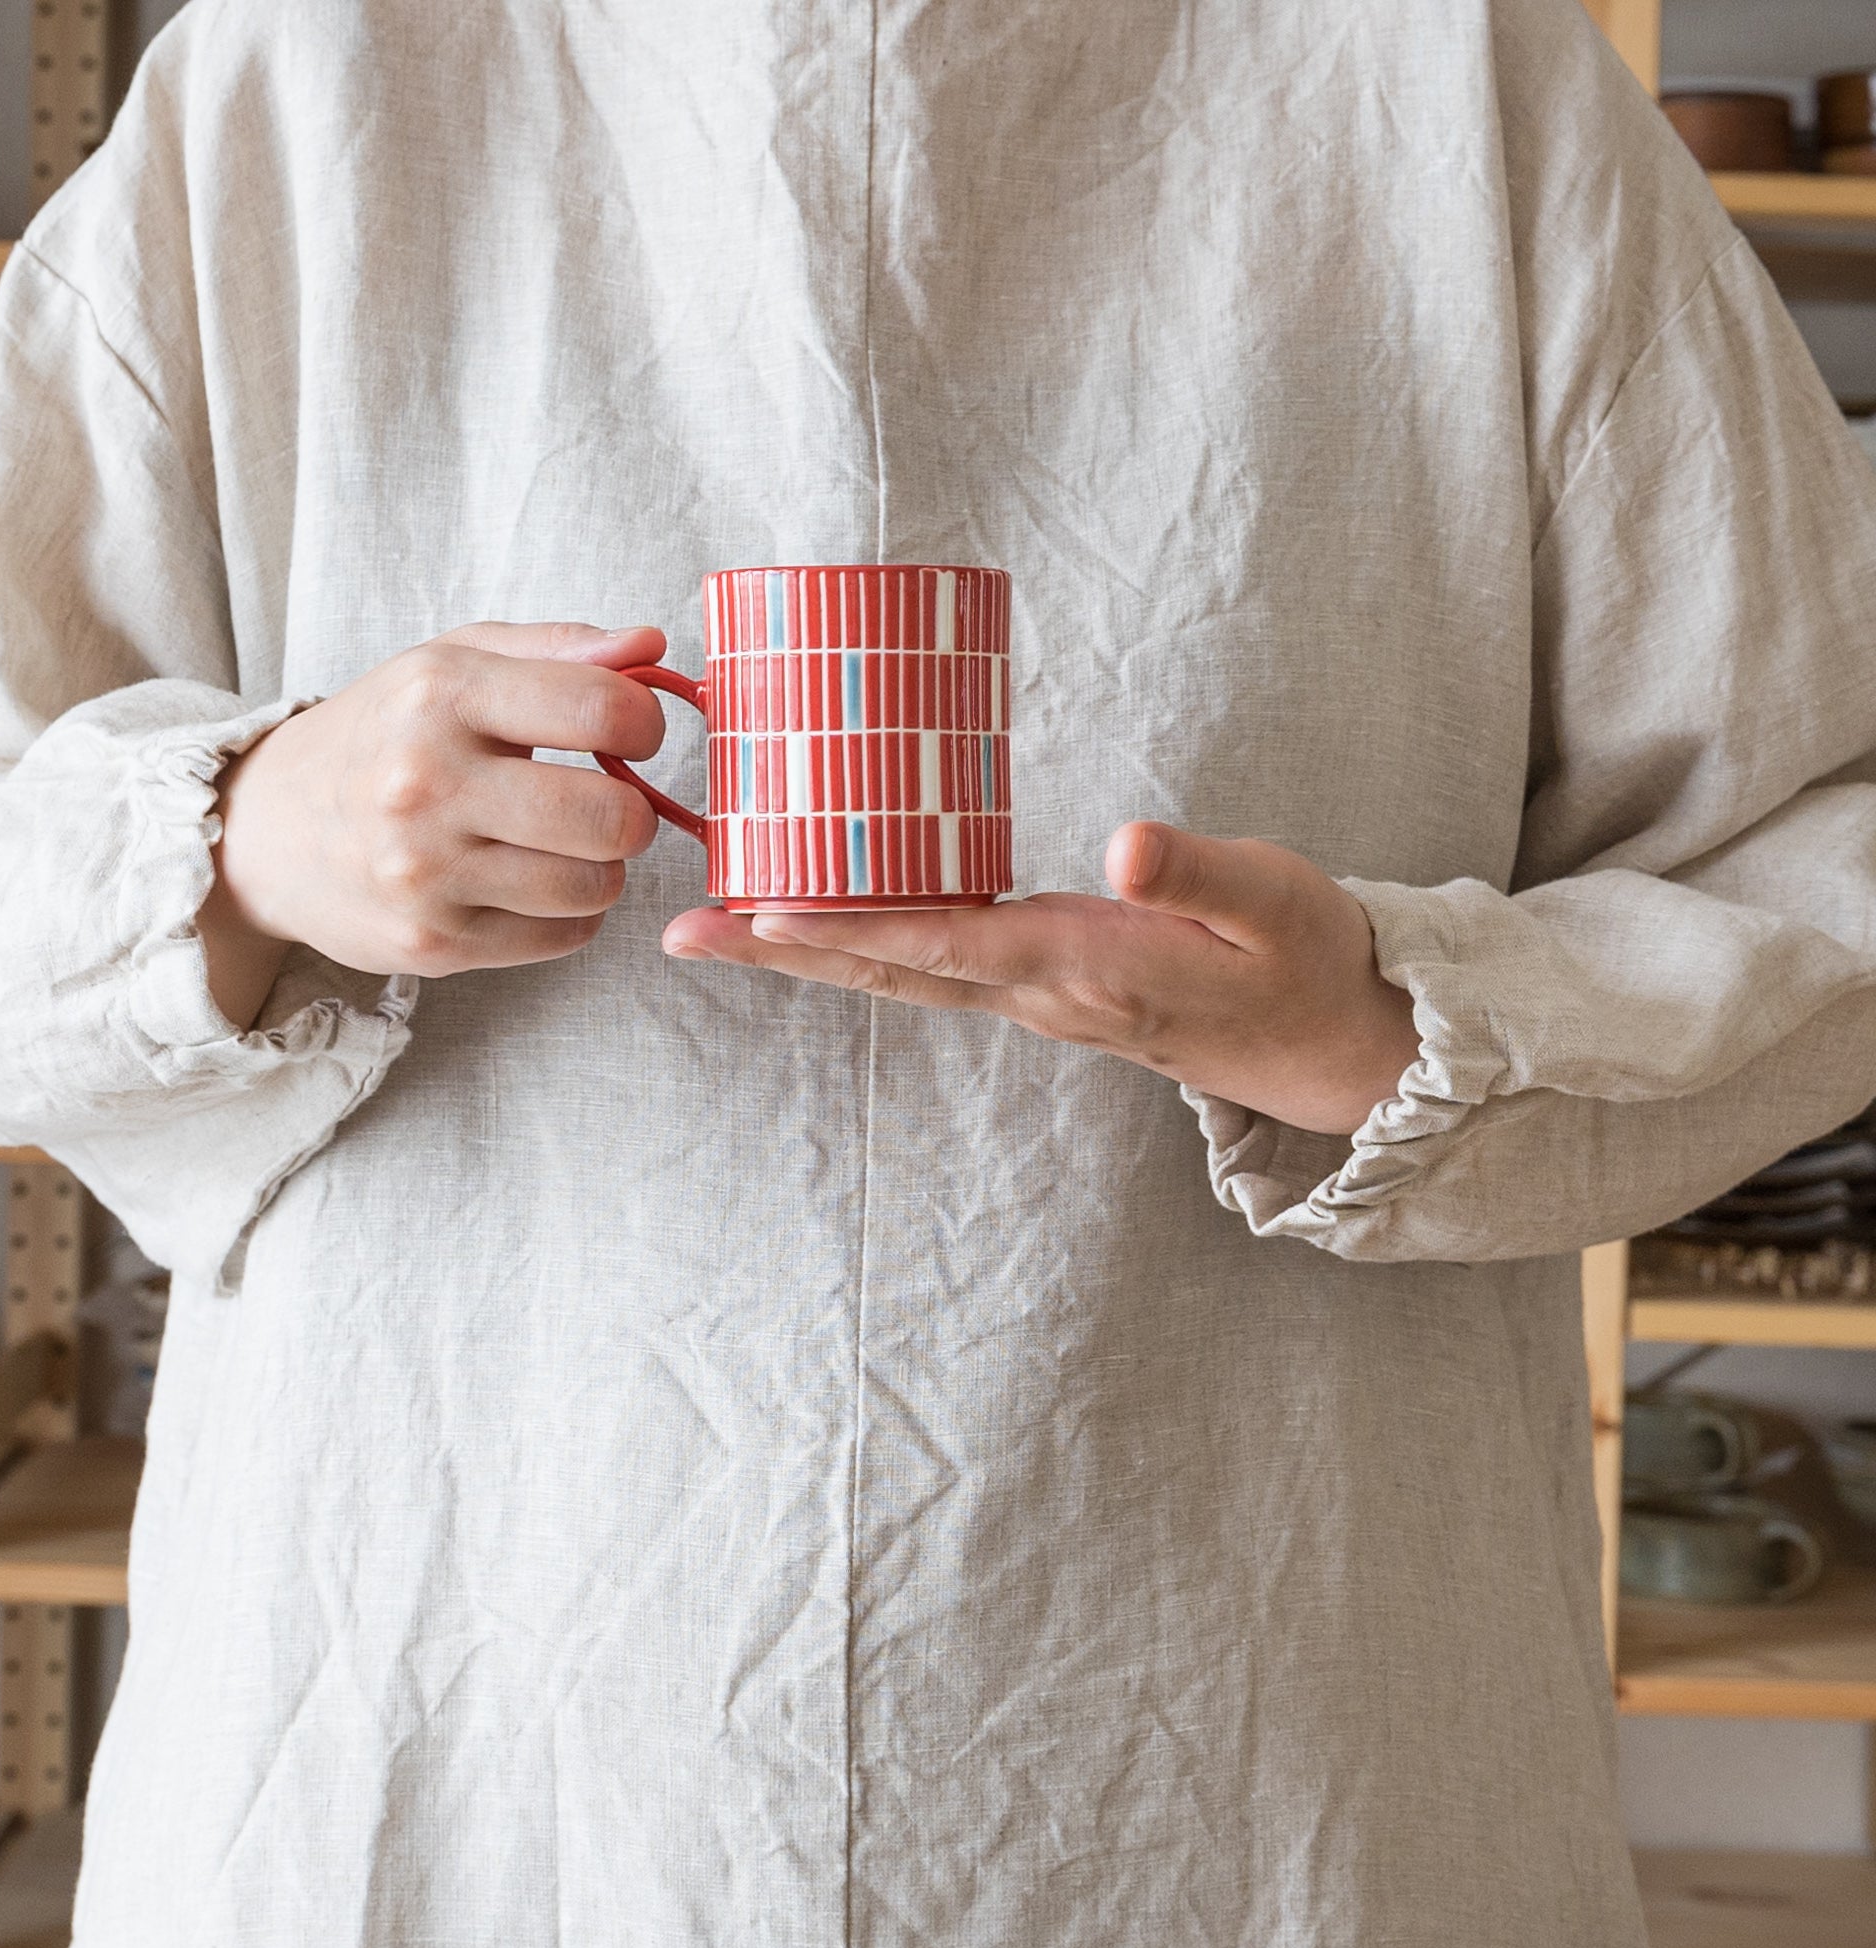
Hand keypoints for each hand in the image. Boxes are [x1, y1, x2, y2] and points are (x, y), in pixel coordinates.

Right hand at [198, 621, 668, 1024]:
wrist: (264, 831)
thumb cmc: (381, 736)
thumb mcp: (450, 664)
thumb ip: (557, 649)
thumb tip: (652, 645)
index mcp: (439, 695)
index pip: (601, 708)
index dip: (643, 723)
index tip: (631, 733)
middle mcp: (427, 783)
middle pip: (612, 818)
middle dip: (633, 814)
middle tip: (607, 804)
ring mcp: (426, 872)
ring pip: (595, 887)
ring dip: (600, 869)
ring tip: (563, 847)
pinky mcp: (433, 943)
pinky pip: (564, 937)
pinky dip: (567, 915)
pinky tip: (528, 885)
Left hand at [662, 823, 1419, 1135]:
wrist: (1327, 1044)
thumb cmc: (1304, 959)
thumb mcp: (1276, 901)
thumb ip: (1201, 872)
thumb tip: (1123, 843)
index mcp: (1087, 966)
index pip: (948, 944)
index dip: (853, 926)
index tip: (761, 909)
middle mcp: (1042, 992)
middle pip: (891, 971)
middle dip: (784, 951)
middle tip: (682, 934)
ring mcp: (1036, 997)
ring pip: (901, 974)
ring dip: (808, 950)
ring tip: (719, 921)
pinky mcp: (1043, 986)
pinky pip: (932, 966)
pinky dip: (864, 941)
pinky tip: (823, 914)